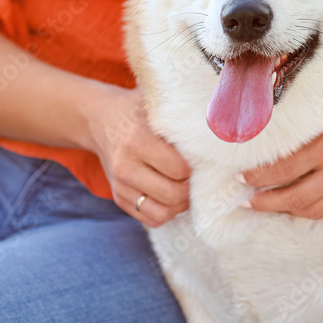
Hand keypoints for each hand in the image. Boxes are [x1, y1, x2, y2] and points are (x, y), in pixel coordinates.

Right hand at [87, 85, 190, 227]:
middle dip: (191, 189)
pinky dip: (166, 212)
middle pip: (172, 194)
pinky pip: (150, 218)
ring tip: (188, 189)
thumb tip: (222, 127)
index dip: (196, 168)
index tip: (202, 160)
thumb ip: (183, 117)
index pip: (178, 168)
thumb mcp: (157, 104)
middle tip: (199, 177)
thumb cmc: (137, 110)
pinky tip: (173, 196)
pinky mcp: (118, 197)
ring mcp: (120, 185)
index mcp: (137, 140)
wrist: (100, 119)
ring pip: (161, 213)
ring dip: (181, 205)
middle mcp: (125, 166)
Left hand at [243, 72, 322, 219]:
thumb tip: (269, 133)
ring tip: (267, 205)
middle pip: (294, 197)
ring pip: (313, 209)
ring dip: (286, 210)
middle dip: (265, 201)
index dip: (259, 176)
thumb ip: (305, 124)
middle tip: (245, 200)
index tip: (241, 175)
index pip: (284, 169)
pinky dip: (312, 212)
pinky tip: (298, 207)